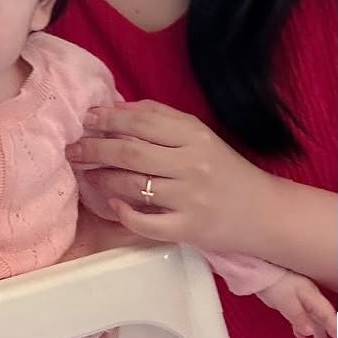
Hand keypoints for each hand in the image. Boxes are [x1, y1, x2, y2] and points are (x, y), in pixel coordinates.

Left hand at [66, 100, 270, 250]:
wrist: (265, 213)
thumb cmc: (223, 168)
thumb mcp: (197, 134)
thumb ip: (158, 116)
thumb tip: (114, 107)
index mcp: (194, 136)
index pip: (141, 122)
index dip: (108, 118)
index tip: (86, 118)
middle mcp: (192, 165)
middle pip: (131, 152)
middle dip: (94, 148)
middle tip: (73, 148)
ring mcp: (190, 199)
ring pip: (134, 185)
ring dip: (103, 178)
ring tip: (88, 174)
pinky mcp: (189, 229)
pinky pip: (147, 223)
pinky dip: (125, 214)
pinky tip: (114, 205)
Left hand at [257, 271, 336, 337]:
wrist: (257, 268)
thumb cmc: (274, 283)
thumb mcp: (286, 301)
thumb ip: (298, 317)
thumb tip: (310, 332)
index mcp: (312, 296)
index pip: (328, 315)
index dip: (335, 328)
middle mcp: (309, 296)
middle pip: (323, 317)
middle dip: (330, 333)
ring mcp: (299, 296)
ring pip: (313, 317)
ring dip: (317, 333)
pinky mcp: (289, 298)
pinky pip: (301, 315)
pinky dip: (303, 326)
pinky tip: (300, 335)